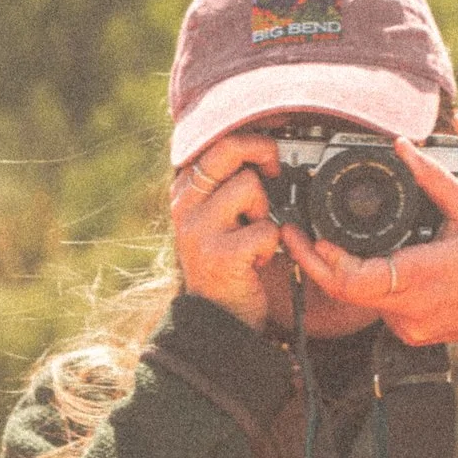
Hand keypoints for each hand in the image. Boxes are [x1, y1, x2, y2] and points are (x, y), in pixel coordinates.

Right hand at [171, 133, 283, 330]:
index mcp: (184, 192)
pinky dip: (272, 245)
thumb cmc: (225, 265)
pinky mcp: (221, 254)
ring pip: (250, 186)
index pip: (213, 143)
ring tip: (256, 234)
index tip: (268, 152)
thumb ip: (225, 186)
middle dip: (263, 151)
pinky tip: (258, 260)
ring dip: (266, 211)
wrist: (217, 319)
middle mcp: (185, 205)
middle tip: (274, 169)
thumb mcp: (216, 220)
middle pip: (228, 149)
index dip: (249, 139)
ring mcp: (199, 230)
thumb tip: (263, 149)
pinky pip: (266, 229)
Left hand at [280, 138, 457, 348]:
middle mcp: (406, 307)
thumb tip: (404, 148)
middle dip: (313, 261)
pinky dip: (366, 281)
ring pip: (357, 297)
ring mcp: (404, 325)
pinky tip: (365, 259)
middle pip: (343, 289)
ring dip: (340, 270)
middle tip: (293, 233)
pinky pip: (374, 304)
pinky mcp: (404, 332)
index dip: (324, 259)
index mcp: (419, 277)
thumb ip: (435, 179)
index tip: (309, 235)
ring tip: (322, 238)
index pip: (354, 278)